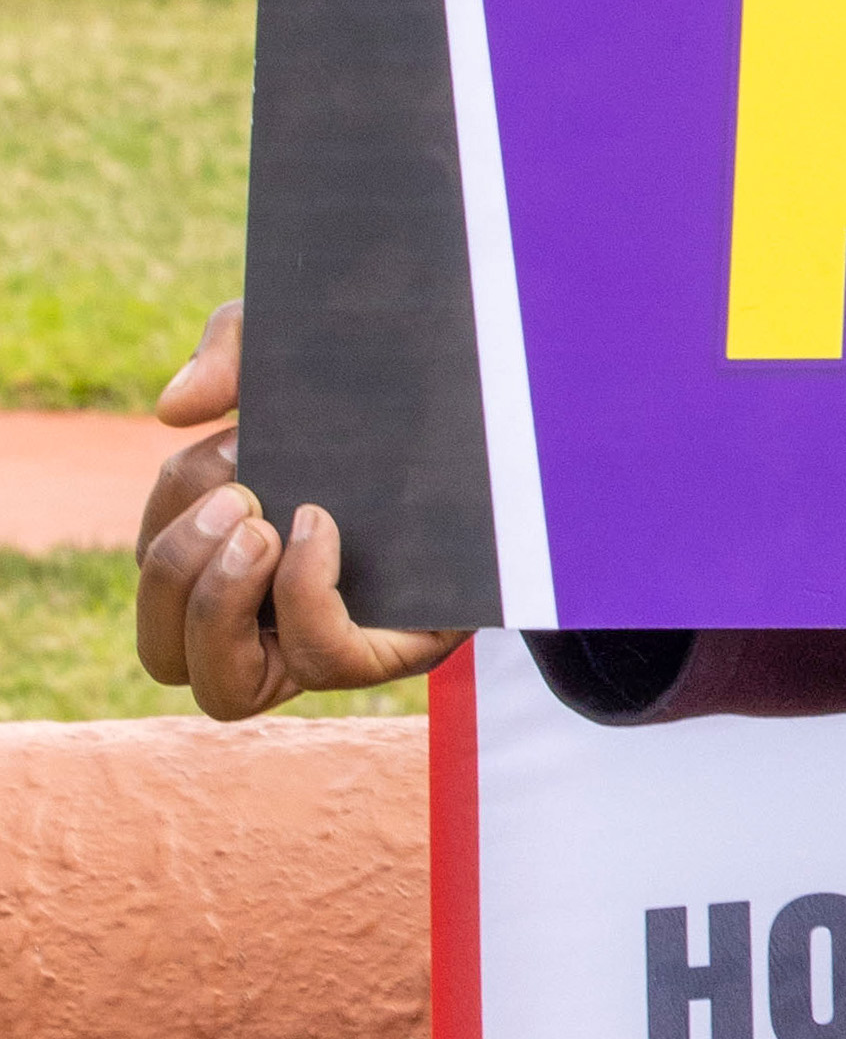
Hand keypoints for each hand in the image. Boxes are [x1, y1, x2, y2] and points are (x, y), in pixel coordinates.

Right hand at [132, 300, 456, 719]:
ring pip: (222, 688)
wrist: (498, 411)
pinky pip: (323, 661)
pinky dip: (302, 596)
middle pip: (162, 654)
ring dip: (218, 600)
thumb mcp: (300, 350)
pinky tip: (320, 527)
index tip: (231, 443)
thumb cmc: (383, 393)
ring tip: (260, 523)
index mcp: (231, 564)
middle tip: (238, 494)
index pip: (154, 581)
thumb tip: (173, 410)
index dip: (168, 516)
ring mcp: (325, 648)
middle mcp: (266, 626)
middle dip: (177, 567)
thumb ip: (230, 354)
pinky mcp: (393, 652)